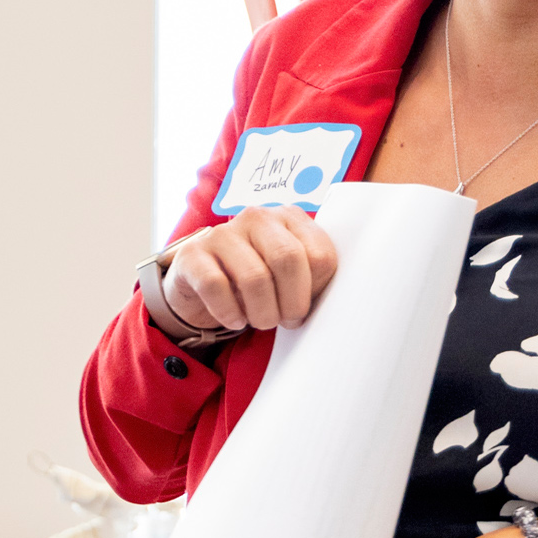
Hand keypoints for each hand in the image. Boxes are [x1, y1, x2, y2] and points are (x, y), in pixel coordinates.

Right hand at [157, 207, 338, 331]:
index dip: (316, 290)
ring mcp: (222, 233)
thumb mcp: (291, 274)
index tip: (305, 305)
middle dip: (291, 303)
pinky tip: (233, 319)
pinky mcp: (192, 255)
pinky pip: (216, 287)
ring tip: (258, 320)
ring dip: (261, 313)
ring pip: (254, 279)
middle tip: (285, 320)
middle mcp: (256, 217)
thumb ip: (314, 276)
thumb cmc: (259, 282)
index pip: (321, 255)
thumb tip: (345, 303)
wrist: (202, 285)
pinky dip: (230, 314)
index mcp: (290, 218)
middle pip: (288, 260)